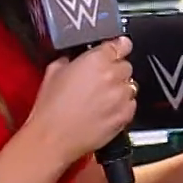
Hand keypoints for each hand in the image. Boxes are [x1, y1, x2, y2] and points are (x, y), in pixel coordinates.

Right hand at [26, 37, 137, 166]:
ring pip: (130, 86)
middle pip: (126, 66)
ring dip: (119, 89)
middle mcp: (114, 75)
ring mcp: (122, 96)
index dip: (119, 46)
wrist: (53, 137)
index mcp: (97, 59)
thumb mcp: (53, 72)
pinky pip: (131, 105)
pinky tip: (105, 111)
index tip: (118, 48)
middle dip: (115, 71)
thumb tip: (76, 58)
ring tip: (100, 99)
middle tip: (99, 80)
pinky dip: (122, 106)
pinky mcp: (125, 115)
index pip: (122, 44)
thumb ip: (70, 59)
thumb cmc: (51, 108)